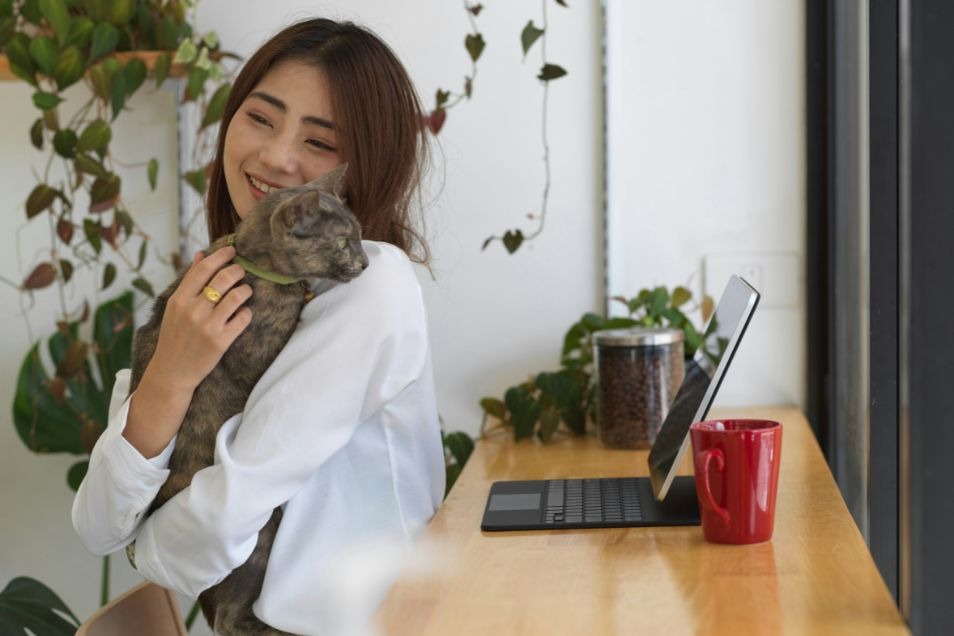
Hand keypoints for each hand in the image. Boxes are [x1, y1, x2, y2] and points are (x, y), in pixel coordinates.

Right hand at [144, 245, 252, 392]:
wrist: (172, 372)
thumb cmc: (174, 337)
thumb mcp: (175, 308)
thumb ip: (189, 281)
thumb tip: (200, 255)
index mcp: (179, 299)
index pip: (203, 269)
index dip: (221, 256)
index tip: (232, 251)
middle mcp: (193, 310)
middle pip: (223, 278)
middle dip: (238, 270)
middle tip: (242, 271)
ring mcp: (208, 326)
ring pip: (237, 296)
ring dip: (246, 290)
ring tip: (246, 292)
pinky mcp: (221, 341)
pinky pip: (243, 318)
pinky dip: (247, 313)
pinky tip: (243, 313)